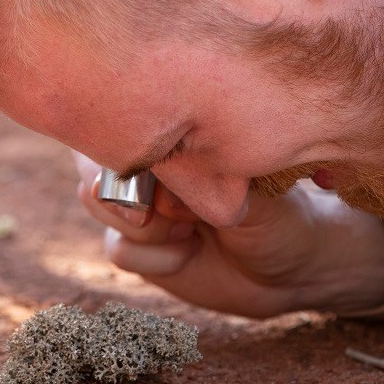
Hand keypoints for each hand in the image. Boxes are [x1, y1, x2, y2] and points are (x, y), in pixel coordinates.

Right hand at [73, 153, 383, 318]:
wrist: (290, 270)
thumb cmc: (280, 209)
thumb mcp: (250, 184)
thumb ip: (204, 169)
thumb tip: (164, 164)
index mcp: (171, 131)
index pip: (120, 113)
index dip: (129, 139)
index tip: (167, 166)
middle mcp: (145, 162)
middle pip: (93, 155)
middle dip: (133, 186)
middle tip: (183, 209)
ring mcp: (135, 203)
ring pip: (97, 202)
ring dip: (149, 224)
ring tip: (195, 228)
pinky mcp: (133, 246)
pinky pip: (117, 248)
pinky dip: (157, 258)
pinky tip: (190, 253)